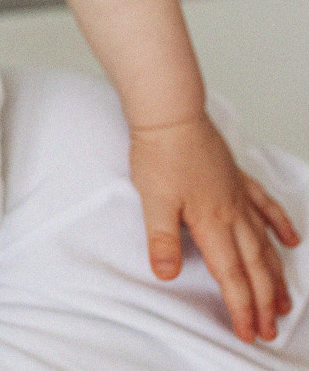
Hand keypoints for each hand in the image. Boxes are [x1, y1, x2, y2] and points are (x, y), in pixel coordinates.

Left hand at [129, 110, 299, 342]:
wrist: (171, 113)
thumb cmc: (160, 152)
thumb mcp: (153, 200)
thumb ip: (162, 240)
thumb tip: (166, 275)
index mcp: (212, 223)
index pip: (232, 276)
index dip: (241, 307)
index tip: (248, 332)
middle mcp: (232, 213)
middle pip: (254, 266)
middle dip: (262, 301)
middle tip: (270, 329)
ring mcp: (238, 194)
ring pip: (264, 242)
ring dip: (275, 273)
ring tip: (284, 300)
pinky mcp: (236, 178)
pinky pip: (266, 206)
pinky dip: (280, 224)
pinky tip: (291, 239)